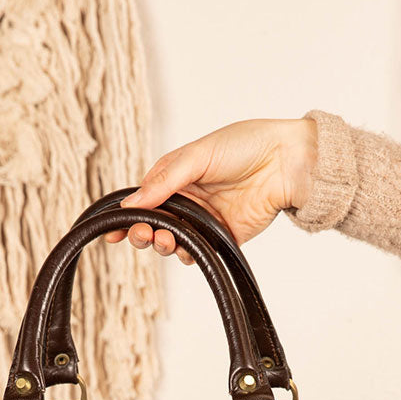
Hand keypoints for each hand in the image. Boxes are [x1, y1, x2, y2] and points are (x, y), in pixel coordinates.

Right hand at [106, 117, 316, 262]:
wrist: (287, 162)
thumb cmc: (246, 145)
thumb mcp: (198, 156)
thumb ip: (165, 180)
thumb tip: (132, 203)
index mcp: (176, 175)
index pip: (143, 198)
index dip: (127, 215)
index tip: (113, 230)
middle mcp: (188, 198)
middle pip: (154, 222)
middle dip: (142, 231)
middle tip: (142, 234)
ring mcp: (204, 218)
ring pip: (172, 240)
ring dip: (162, 243)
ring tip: (164, 239)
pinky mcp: (222, 236)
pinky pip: (198, 251)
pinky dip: (188, 254)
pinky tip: (187, 248)